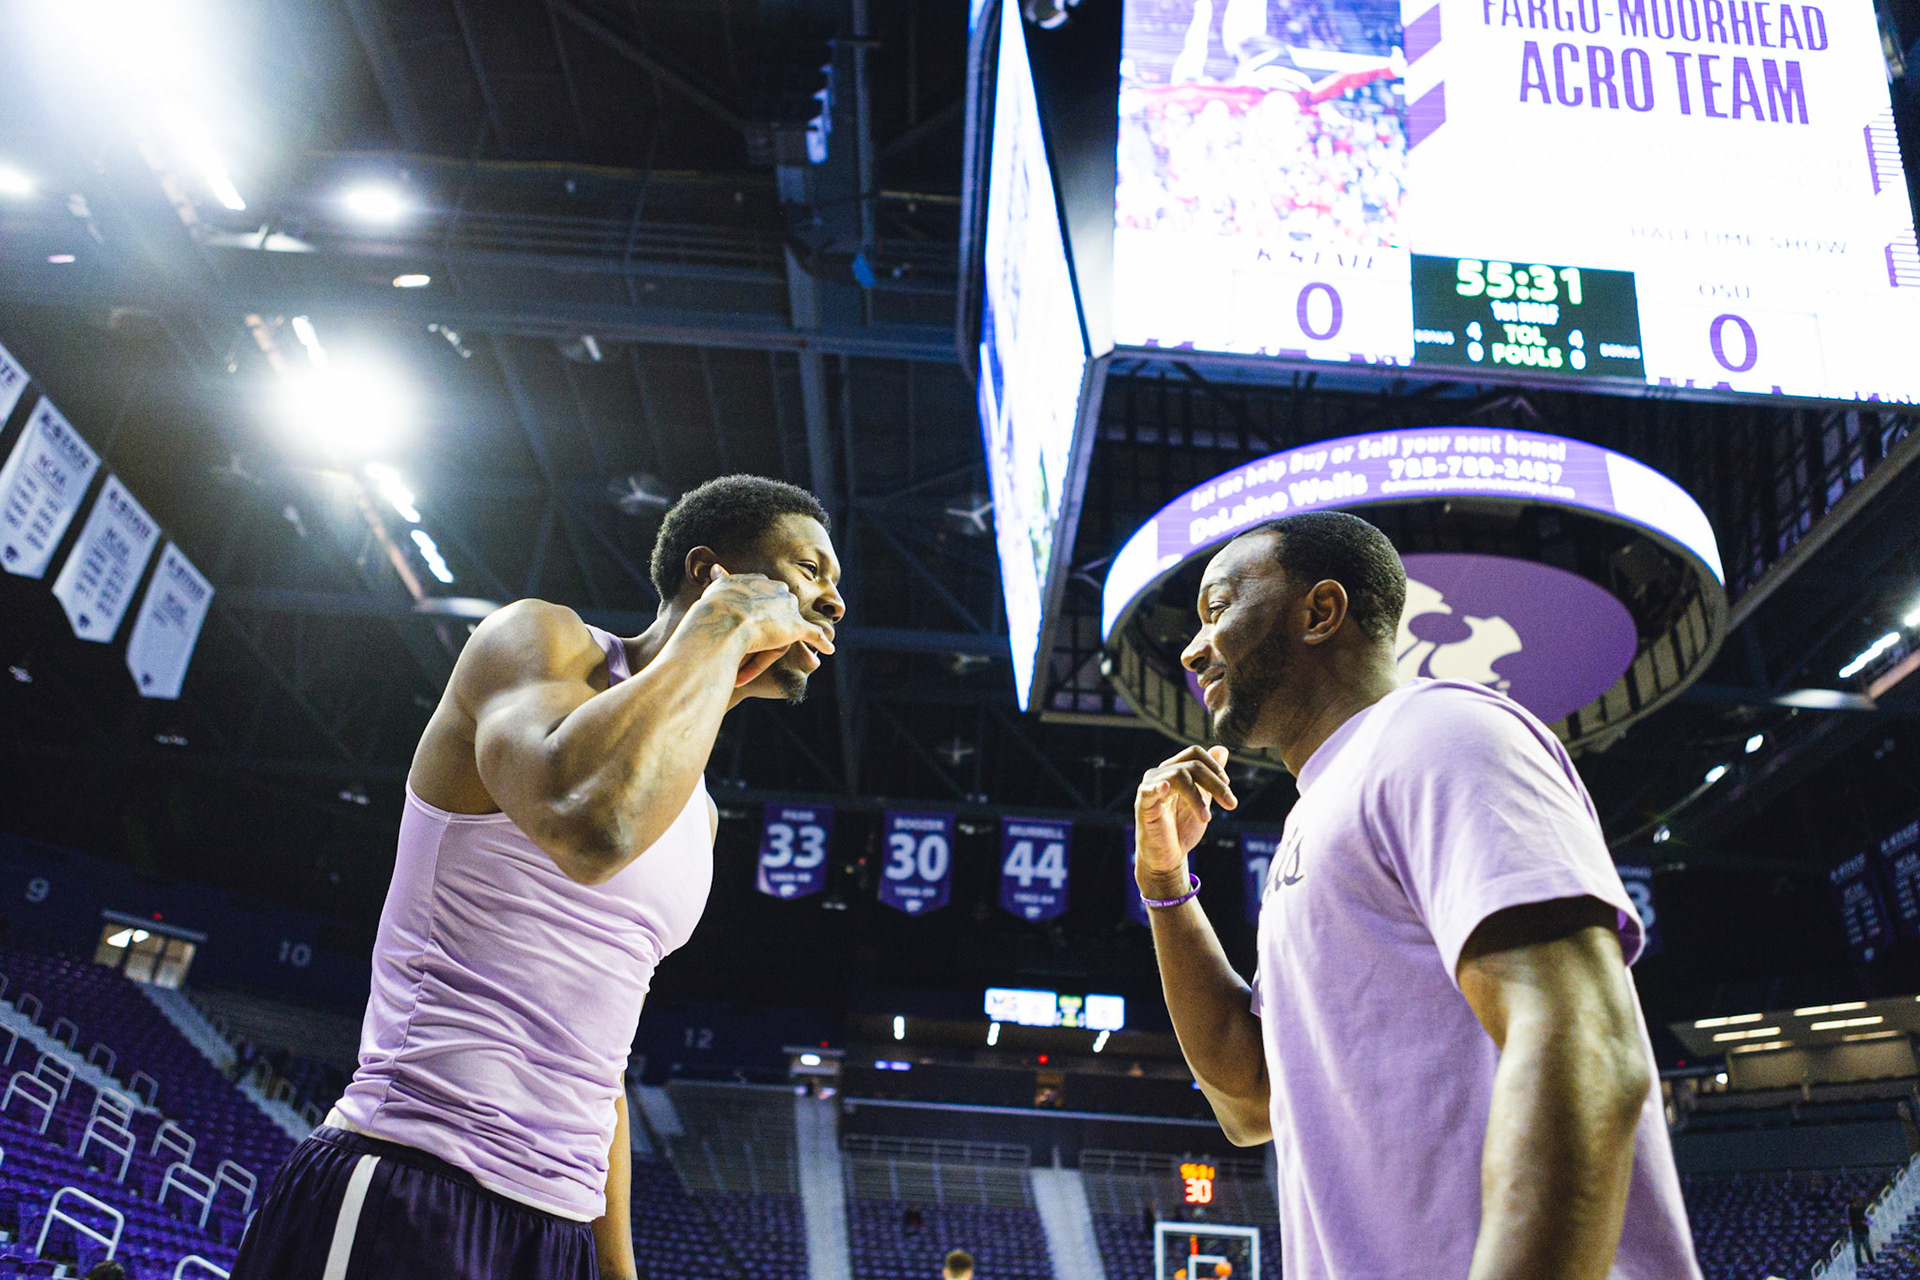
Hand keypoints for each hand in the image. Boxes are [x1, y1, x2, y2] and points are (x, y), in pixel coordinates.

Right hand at [696, 565, 834, 686]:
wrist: (725, 618)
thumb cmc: (715, 607)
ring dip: (796, 629)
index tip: (761, 605)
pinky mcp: (796, 627)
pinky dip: (821, 642)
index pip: (766, 587)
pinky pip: (813, 634)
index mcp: (758, 580)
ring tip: (798, 638)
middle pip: (783, 600)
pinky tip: (828, 649)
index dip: (764, 598)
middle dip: (781, 611)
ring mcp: (788, 608)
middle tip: (776, 625)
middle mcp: (776, 589)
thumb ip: (718, 579)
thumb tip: (715, 567)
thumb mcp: (715, 588)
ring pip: (796, 618)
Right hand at [1136, 746, 1235, 895]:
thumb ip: (1210, 776)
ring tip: (1207, 818)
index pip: (1194, 754)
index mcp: (1174, 770)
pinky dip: (1158, 786)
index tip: (1227, 784)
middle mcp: (1161, 774)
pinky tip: (1166, 788)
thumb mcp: (1202, 799)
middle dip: (1216, 784)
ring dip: (1198, 796)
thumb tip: (1222, 749)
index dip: (1214, 765)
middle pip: (1192, 765)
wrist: (1168, 857)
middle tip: (1231, 804)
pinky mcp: (1143, 804)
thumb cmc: (1182, 828)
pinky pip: (1150, 790)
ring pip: (1179, 775)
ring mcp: (1150, 787)